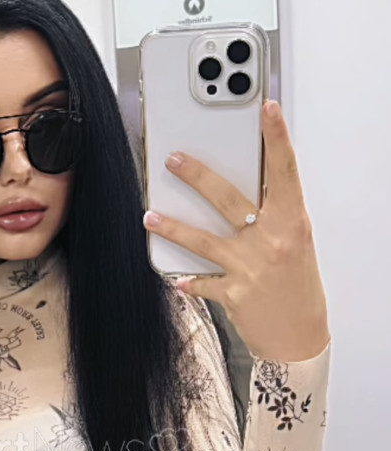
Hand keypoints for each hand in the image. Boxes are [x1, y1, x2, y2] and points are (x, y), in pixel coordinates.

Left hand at [143, 99, 330, 362]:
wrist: (300, 339)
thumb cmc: (299, 289)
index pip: (284, 171)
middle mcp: (271, 241)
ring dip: (172, 226)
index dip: (276, 138)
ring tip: (150, 216)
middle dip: (196, 176)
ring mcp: (250, 267)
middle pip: (228, 198)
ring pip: (203, 239)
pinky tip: (176, 278)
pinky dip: (188, 280)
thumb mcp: (295, 244)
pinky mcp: (233, 294)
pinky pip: (202, 282)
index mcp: (292, 222)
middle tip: (173, 160)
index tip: (267, 110)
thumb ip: (274, 217)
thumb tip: (247, 192)